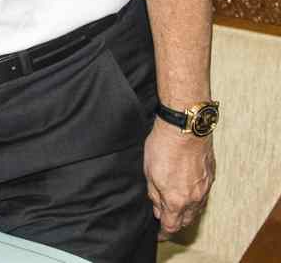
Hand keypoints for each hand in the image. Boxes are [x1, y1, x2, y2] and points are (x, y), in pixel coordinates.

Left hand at [144, 120, 214, 238]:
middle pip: (186, 220)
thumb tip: (157, 209)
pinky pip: (203, 195)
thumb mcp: (149, 173)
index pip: (172, 225)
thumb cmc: (163, 147)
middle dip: (175, 222)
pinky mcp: (211, 176)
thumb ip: (154, 195)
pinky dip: (194, 198)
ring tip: (175, 207)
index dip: (164, 232)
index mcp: (176, 200)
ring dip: (186, 211)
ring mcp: (205, 187)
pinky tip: (186, 192)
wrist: (185, 128)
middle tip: (164, 219)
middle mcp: (194, 198)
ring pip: (196, 208)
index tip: (158, 233)